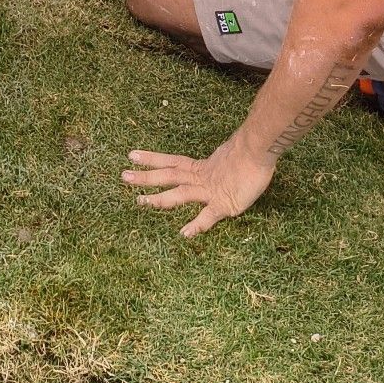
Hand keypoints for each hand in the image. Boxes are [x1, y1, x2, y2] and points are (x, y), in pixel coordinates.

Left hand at [122, 137, 274, 238]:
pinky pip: (207, 216)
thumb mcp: (229, 158)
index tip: (132, 155)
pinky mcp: (224, 203)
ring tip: (140, 202)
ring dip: (159, 199)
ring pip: (180, 194)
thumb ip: (219, 166)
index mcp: (201, 167)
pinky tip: (184, 234)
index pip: (170, 161)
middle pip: (168, 175)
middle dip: (146, 177)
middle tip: (123, 175)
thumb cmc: (249, 153)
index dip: (152, 159)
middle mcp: (200, 177)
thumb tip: (218, 168)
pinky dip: (196, 225)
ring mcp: (210, 190)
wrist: (260, 149)